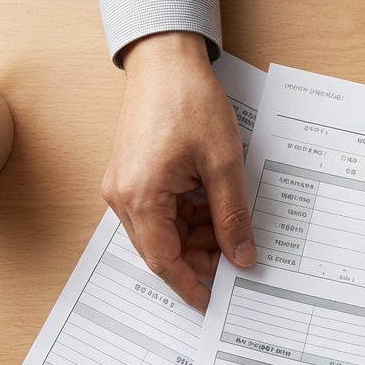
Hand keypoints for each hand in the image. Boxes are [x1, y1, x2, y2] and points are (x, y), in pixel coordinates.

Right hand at [102, 31, 254, 311]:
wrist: (166, 61)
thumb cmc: (189, 102)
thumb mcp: (224, 165)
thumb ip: (232, 217)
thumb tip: (241, 257)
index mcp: (140, 197)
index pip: (164, 260)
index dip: (190, 285)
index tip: (212, 303)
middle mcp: (123, 196)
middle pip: (161, 249)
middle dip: (199, 260)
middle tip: (237, 262)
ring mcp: (125, 186)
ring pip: (163, 232)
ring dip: (196, 237)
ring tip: (232, 229)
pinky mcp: (133, 176)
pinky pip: (160, 212)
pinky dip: (188, 218)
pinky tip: (215, 210)